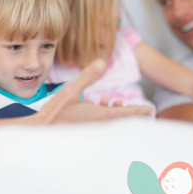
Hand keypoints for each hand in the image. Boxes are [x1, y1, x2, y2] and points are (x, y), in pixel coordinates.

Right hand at [0, 59, 153, 125]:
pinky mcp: (87, 131)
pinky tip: (100, 102)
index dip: (141, 111)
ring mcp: (94, 130)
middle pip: (125, 122)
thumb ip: (88, 76)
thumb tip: (102, 61)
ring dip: (119, 113)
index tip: (151, 109)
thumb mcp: (70, 90)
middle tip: (146, 111)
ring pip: (115, 123)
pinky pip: (104, 124)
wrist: (41, 131)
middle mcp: (101, 125)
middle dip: (134, 114)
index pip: (128, 114)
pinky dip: (108, 114)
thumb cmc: (54, 112)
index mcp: (101, 116)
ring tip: (115, 101)